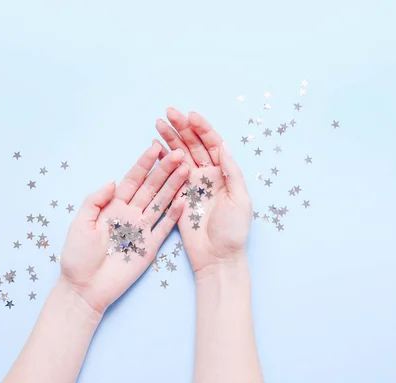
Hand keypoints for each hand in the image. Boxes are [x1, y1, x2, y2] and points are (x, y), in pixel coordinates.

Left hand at [60, 142, 188, 313]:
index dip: (144, 164)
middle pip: (151, 188)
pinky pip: (164, 228)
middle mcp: (130, 214)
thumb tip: (113, 180)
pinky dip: (174, 215)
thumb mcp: (80, 223)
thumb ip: (95, 200)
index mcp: (113, 207)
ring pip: (160, 203)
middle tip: (179, 154)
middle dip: (164, 170)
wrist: (85, 288)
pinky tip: (184, 202)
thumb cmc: (77, 256)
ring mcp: (142, 230)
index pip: (132, 180)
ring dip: (173, 188)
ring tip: (186, 171)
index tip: (155, 148)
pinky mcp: (150, 247)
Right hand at [155, 108, 251, 272]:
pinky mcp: (179, 196)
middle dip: (182, 128)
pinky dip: (163, 160)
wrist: (217, 257)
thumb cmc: (233, 231)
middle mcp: (208, 175)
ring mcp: (193, 185)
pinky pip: (170, 174)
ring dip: (170, 139)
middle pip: (194, 145)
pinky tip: (155, 146)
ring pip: (180, 156)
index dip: (202, 128)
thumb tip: (224, 144)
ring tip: (158, 123)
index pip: (213, 144)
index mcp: (225, 173)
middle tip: (168, 112)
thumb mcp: (240, 200)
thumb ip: (231, 172)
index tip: (190, 115)